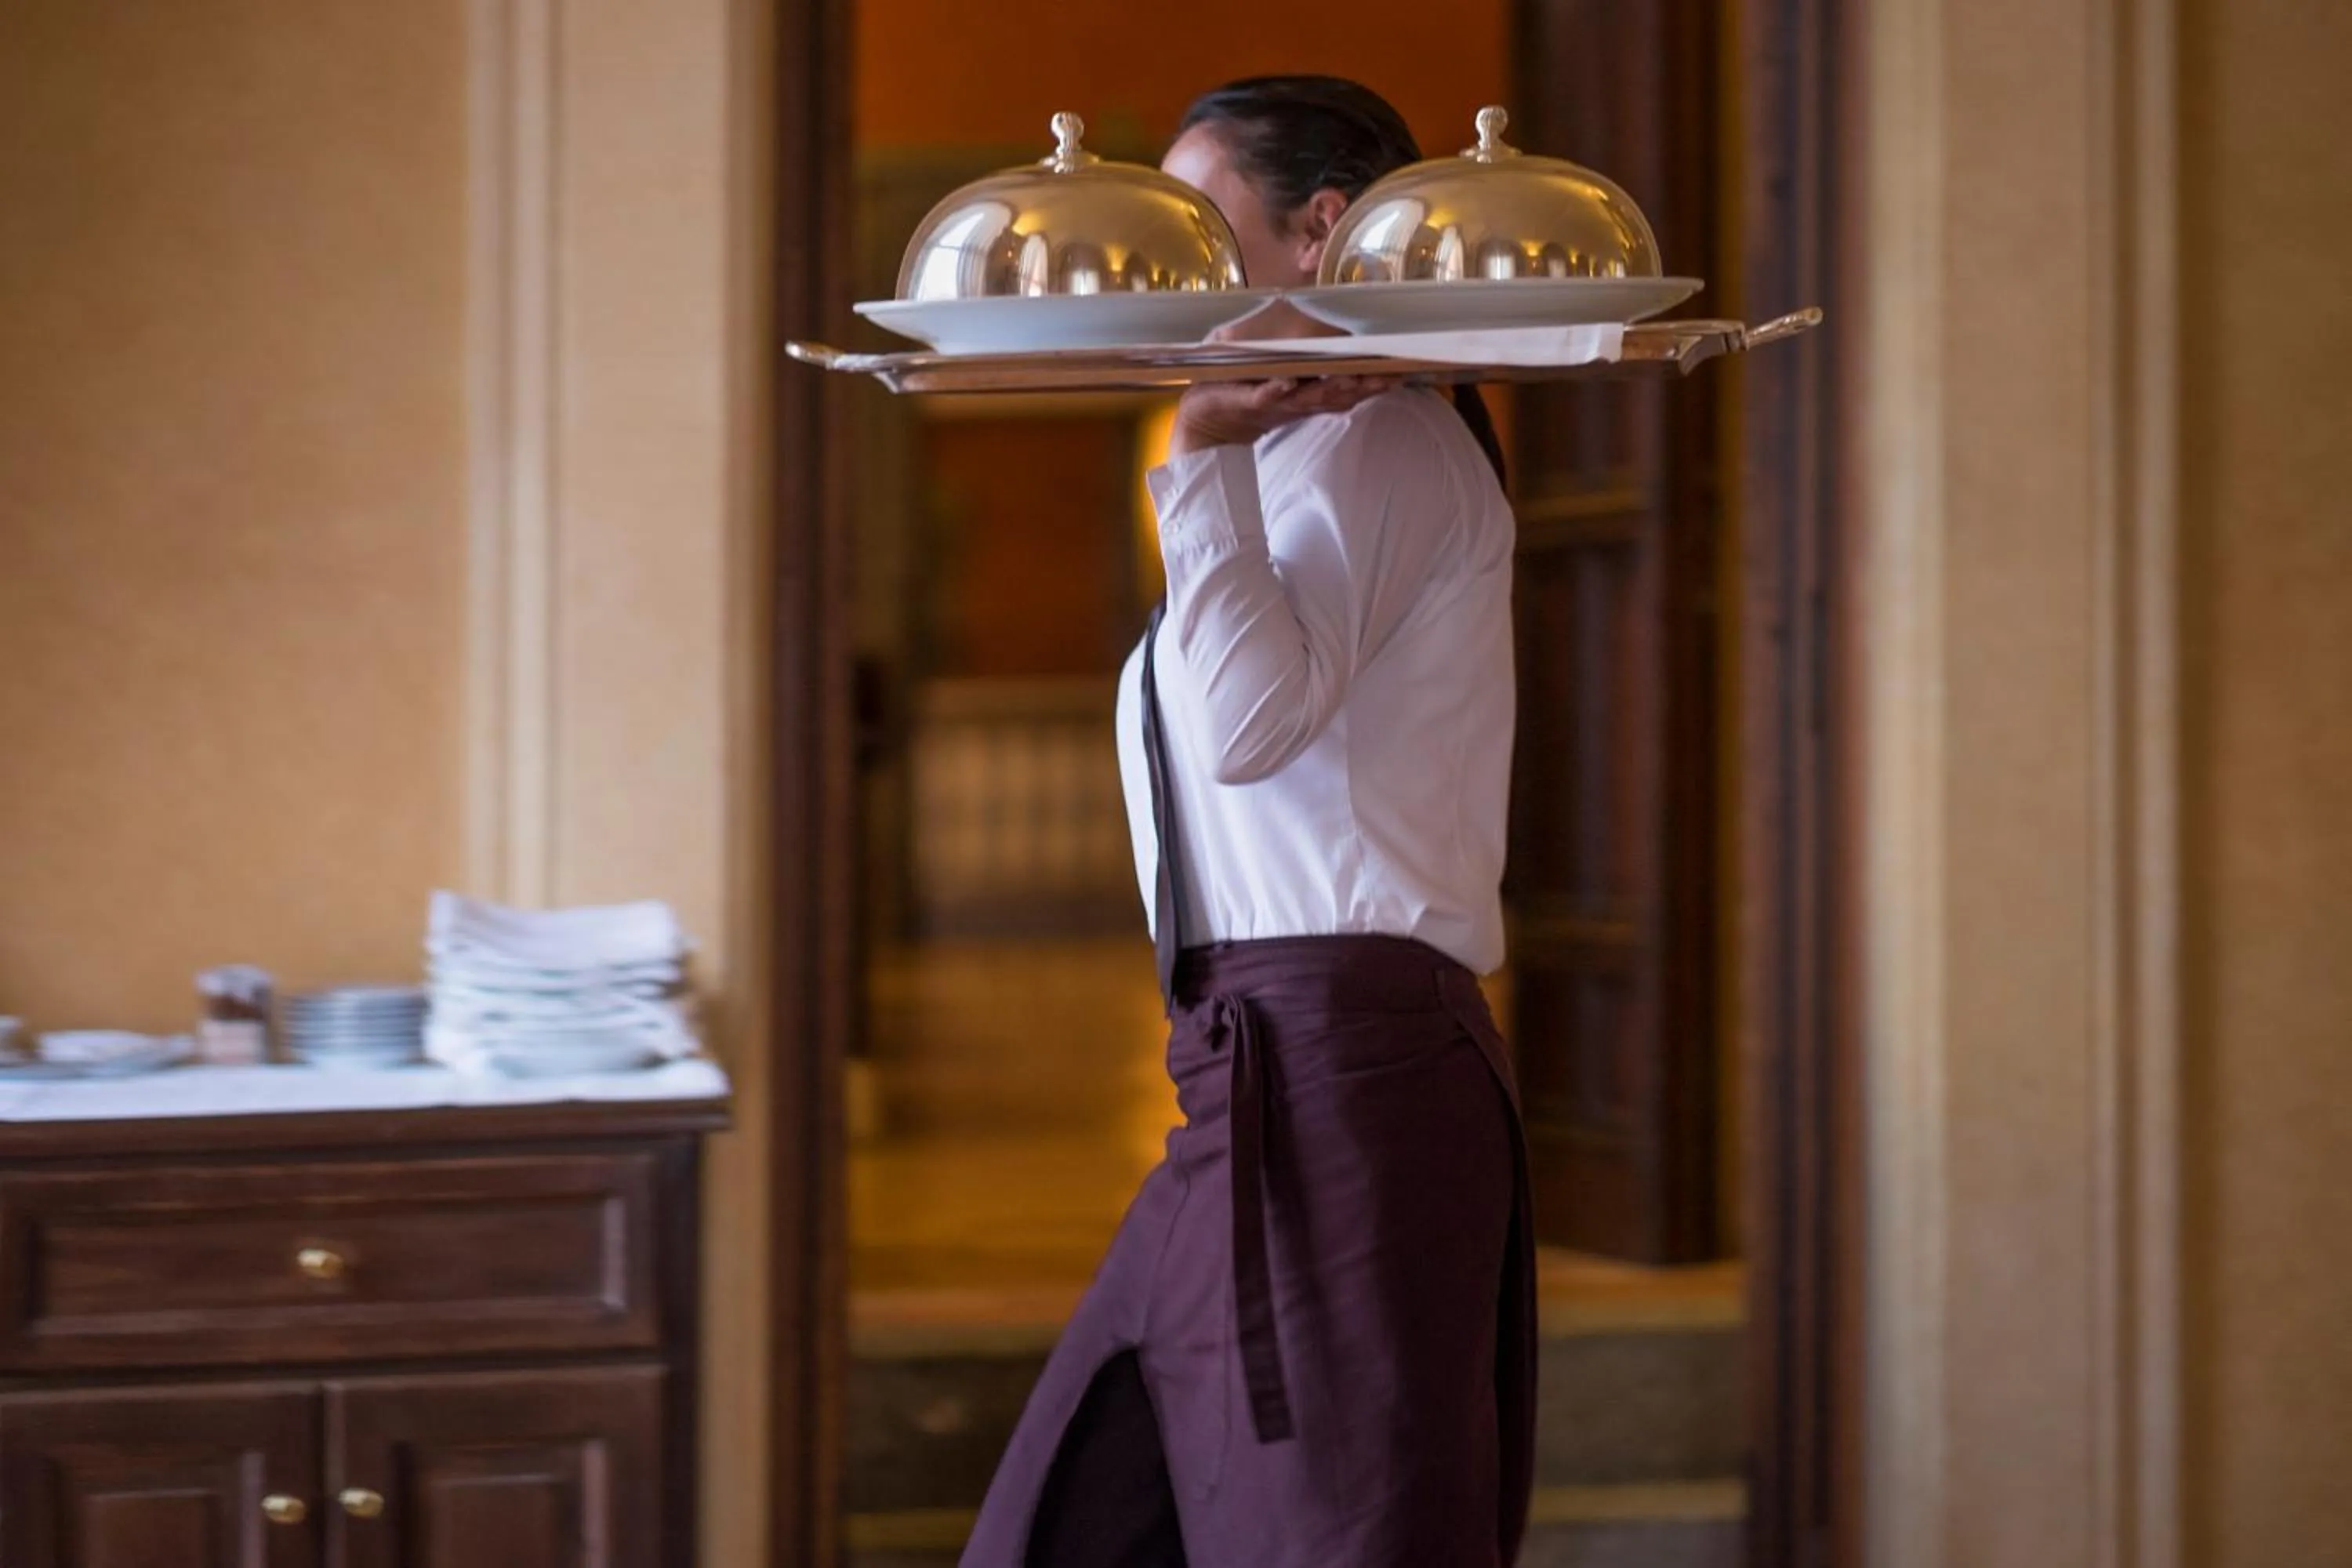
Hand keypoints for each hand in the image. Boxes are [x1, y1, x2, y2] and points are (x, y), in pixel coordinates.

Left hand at [1167, 374, 1401, 457]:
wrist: (1212, 419)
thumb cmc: (1256, 392)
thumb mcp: (1294, 381)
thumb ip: (1321, 367)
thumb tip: (1352, 343)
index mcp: (1314, 395)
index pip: (1351, 388)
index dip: (1375, 382)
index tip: (1402, 372)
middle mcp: (1300, 400)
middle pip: (1337, 394)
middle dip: (1362, 386)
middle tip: (1386, 376)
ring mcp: (1273, 402)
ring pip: (1306, 397)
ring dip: (1327, 388)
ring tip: (1347, 376)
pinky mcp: (1244, 400)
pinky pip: (1262, 396)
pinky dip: (1274, 391)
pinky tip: (1286, 382)